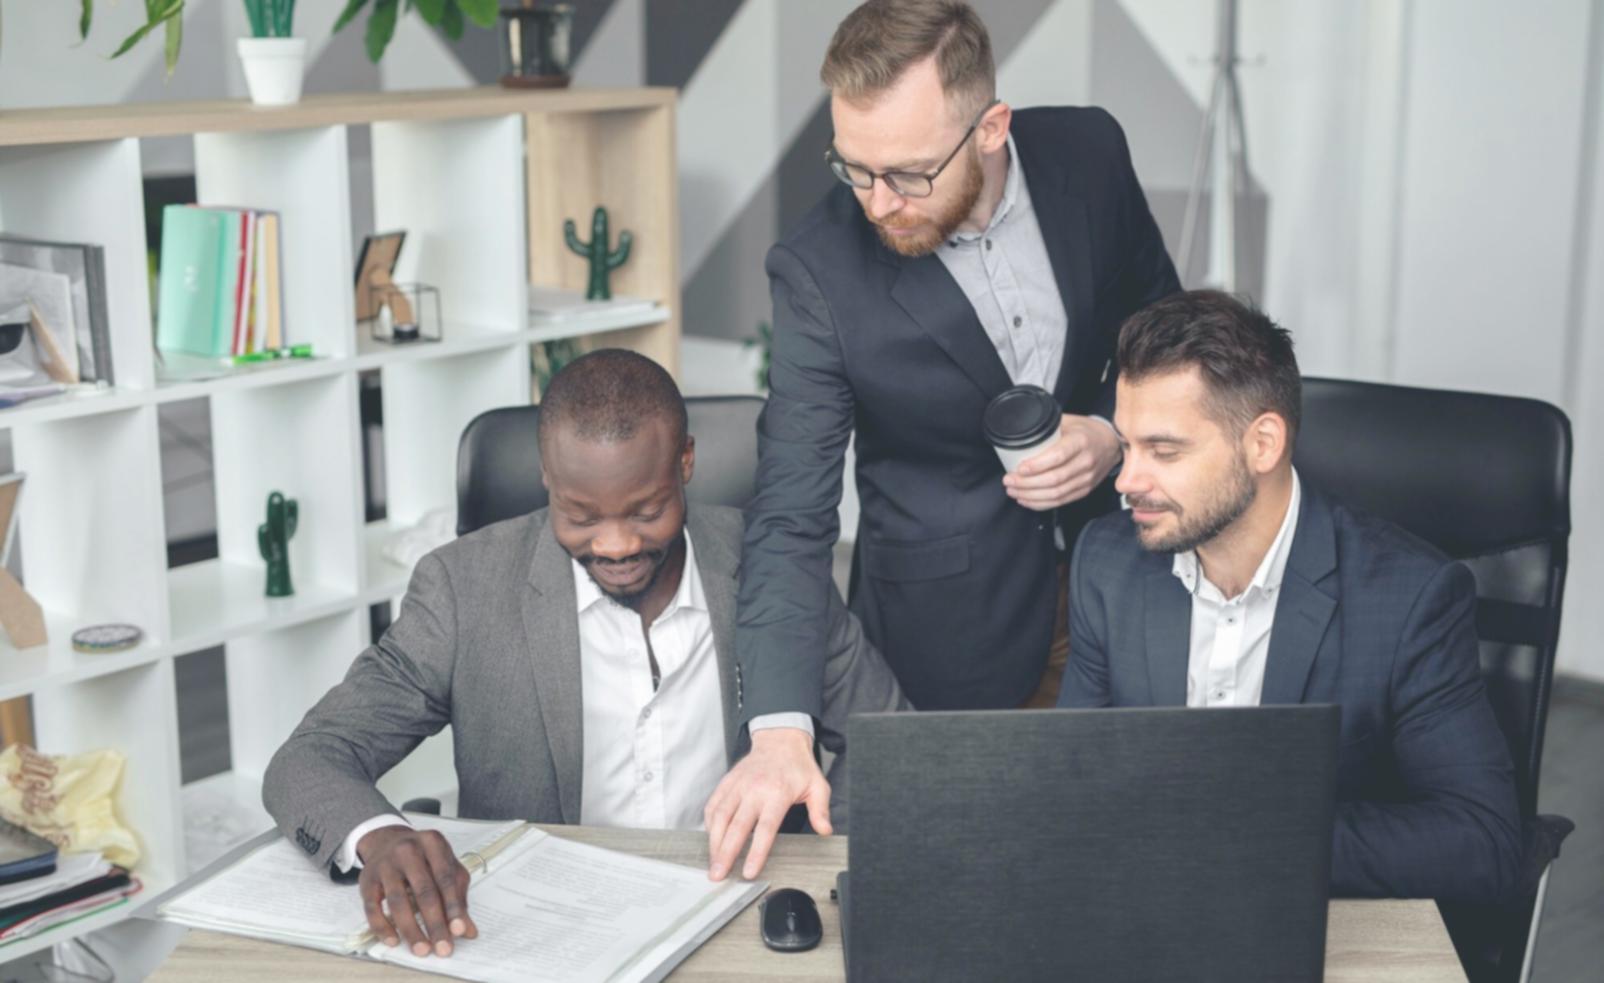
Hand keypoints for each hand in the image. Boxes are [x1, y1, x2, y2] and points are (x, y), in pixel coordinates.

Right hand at [357, 825, 476, 957]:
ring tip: (422, 949)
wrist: (386, 841)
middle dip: (435, 924)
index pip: (446, 878)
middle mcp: (408, 850)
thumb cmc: (423, 858)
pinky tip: (394, 941)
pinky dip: (382, 926)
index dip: (453, 906)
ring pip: (397, 901)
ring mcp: (385, 864)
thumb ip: (458, 896)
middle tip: (443, 948)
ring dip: (411, 929)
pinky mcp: (367, 879)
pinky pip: (372, 907)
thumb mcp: (445, 866)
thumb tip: (468, 931)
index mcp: (433, 843)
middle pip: (423, 891)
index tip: (459, 931)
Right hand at [703, 727, 828, 880]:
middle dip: (725, 853)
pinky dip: (709, 823)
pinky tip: (710, 839)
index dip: (756, 851)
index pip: (765, 828)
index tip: (748, 871)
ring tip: (712, 864)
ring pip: (720, 817)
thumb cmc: (799, 767)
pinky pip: (713, 804)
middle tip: (718, 875)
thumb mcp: (818, 786)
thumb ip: (820, 810)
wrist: (780, 740)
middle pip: (736, 826)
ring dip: (713, 842)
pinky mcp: (727, 782)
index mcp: (777, 793)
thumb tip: (825, 831)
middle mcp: (754, 790)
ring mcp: (738, 785)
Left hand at [1002, 414, 1120, 510]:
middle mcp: (1085, 462)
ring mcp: (1086, 478)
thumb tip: (1021, 429)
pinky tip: (1027, 500)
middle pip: (1054, 479)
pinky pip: (1061, 501)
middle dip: (1027, 483)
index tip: (1019, 468)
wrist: (1111, 443)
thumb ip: (1047, 426)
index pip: (1058, 456)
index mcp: (1080, 441)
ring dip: (1031, 495)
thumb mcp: (1068, 421)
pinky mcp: (1085, 490)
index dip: (1036, 465)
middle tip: (1009, 481)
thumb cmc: (1086, 431)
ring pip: (1056, 493)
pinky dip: (1041, 503)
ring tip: (1013, 491)